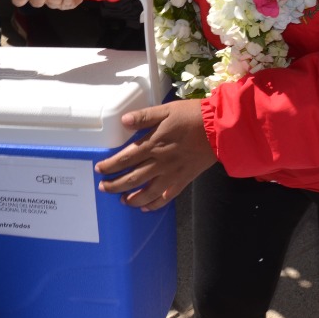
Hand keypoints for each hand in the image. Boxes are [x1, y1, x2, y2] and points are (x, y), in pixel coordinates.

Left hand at [94, 101, 216, 209]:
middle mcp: (159, 162)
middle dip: (115, 185)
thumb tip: (124, 121)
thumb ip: (145, 116)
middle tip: (103, 188)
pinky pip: (166, 197)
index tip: (99, 169)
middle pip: (132, 178)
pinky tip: (145, 207)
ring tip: (121, 201)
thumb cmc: (192, 116)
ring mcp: (171, 174)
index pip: (125, 158)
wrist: (219, 130)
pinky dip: (154, 205)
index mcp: (153, 144)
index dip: (110, 165)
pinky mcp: (183, 180)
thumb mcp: (167, 110)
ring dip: (131, 198)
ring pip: (147, 192)